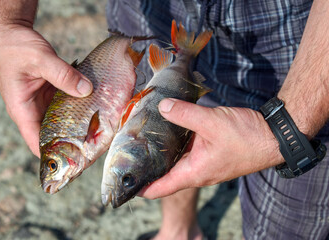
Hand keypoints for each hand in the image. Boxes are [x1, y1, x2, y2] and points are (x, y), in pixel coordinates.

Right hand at [0, 24, 92, 156]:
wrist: (8, 31)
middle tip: (98, 142)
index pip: (37, 143)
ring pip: (62, 121)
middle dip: (74, 141)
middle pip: (53, 136)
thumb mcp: (40, 59)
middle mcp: (32, 111)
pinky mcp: (50, 92)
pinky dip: (78, 105)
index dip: (56, 156)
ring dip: (79, 124)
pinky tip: (95, 105)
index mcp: (22, 110)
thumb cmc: (14, 46)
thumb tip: (86, 90)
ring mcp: (42, 102)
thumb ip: (63, 75)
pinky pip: (66, 104)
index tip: (78, 159)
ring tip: (101, 127)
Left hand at [140, 98, 283, 198]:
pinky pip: (187, 150)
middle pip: (164, 173)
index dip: (140, 187)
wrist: (273, 137)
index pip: (159, 188)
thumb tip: (162, 106)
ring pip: (175, 160)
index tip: (123, 180)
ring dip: (161, 151)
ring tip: (143, 136)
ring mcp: (203, 162)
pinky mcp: (209, 152)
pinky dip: (176, 141)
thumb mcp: (211, 122)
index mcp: (193, 173)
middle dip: (147, 164)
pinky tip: (168, 127)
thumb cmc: (246, 137)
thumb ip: (184, 114)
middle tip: (129, 150)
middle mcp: (196, 172)